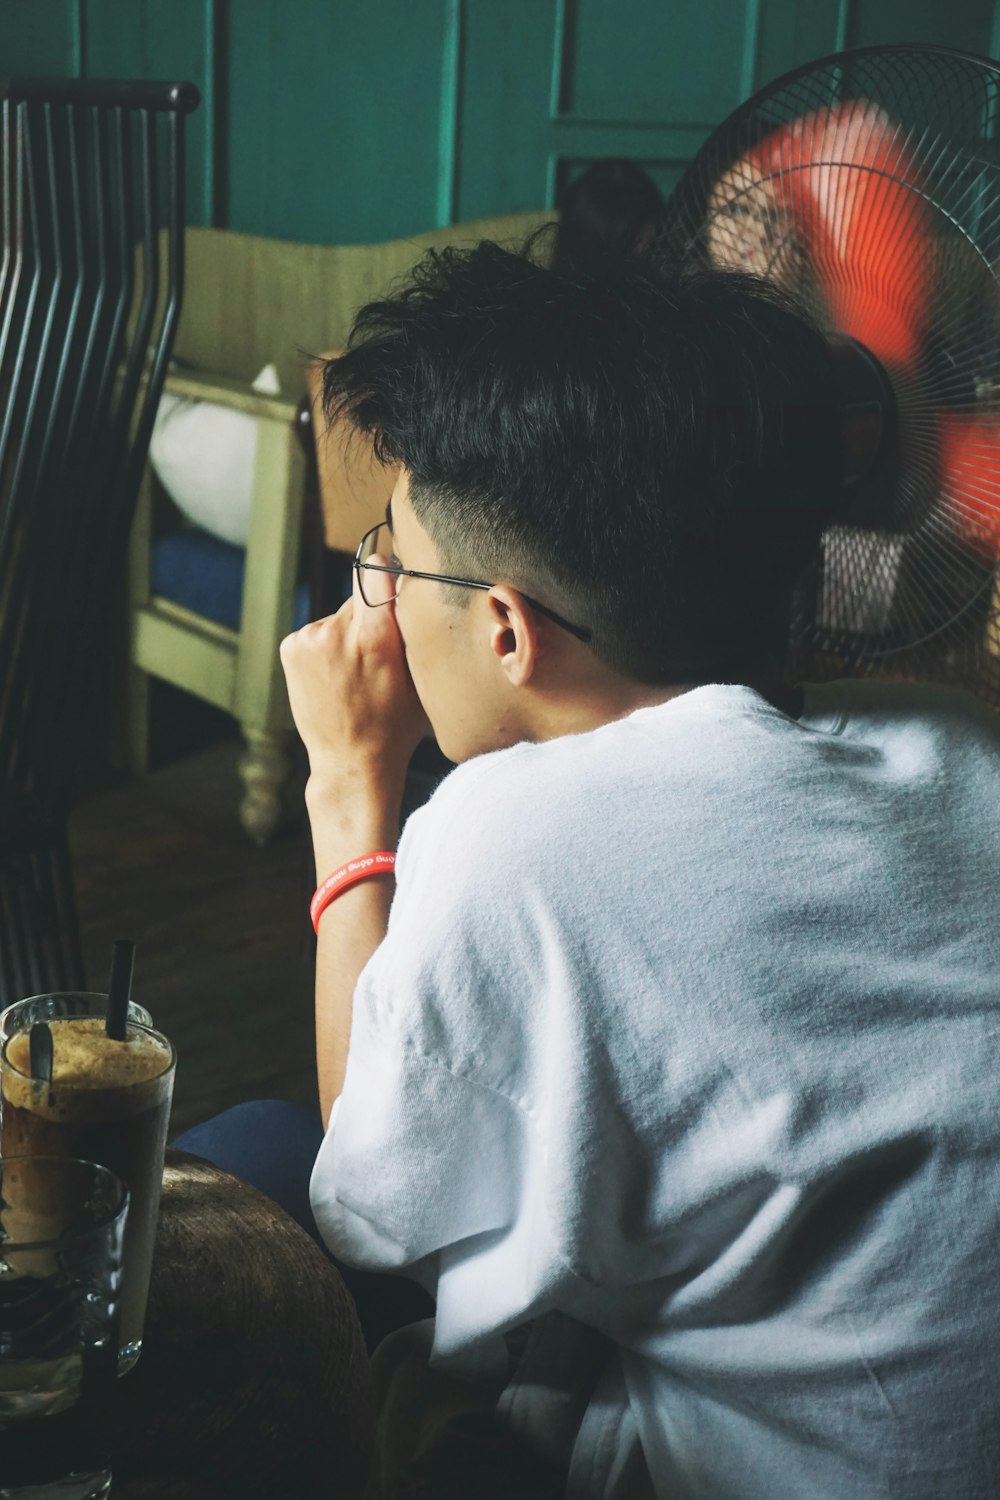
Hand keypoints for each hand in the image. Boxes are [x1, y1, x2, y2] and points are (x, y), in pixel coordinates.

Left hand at [279, 556, 429, 800]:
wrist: (350, 762)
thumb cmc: (396, 726)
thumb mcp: (422, 679)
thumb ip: (415, 631)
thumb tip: (410, 584)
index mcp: (375, 637)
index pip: (376, 570)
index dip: (387, 575)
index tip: (393, 584)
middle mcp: (336, 631)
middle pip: (361, 597)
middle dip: (373, 618)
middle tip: (380, 658)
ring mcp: (309, 638)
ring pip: (340, 617)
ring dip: (349, 635)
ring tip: (356, 675)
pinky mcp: (291, 646)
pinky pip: (319, 631)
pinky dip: (328, 647)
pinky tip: (335, 677)